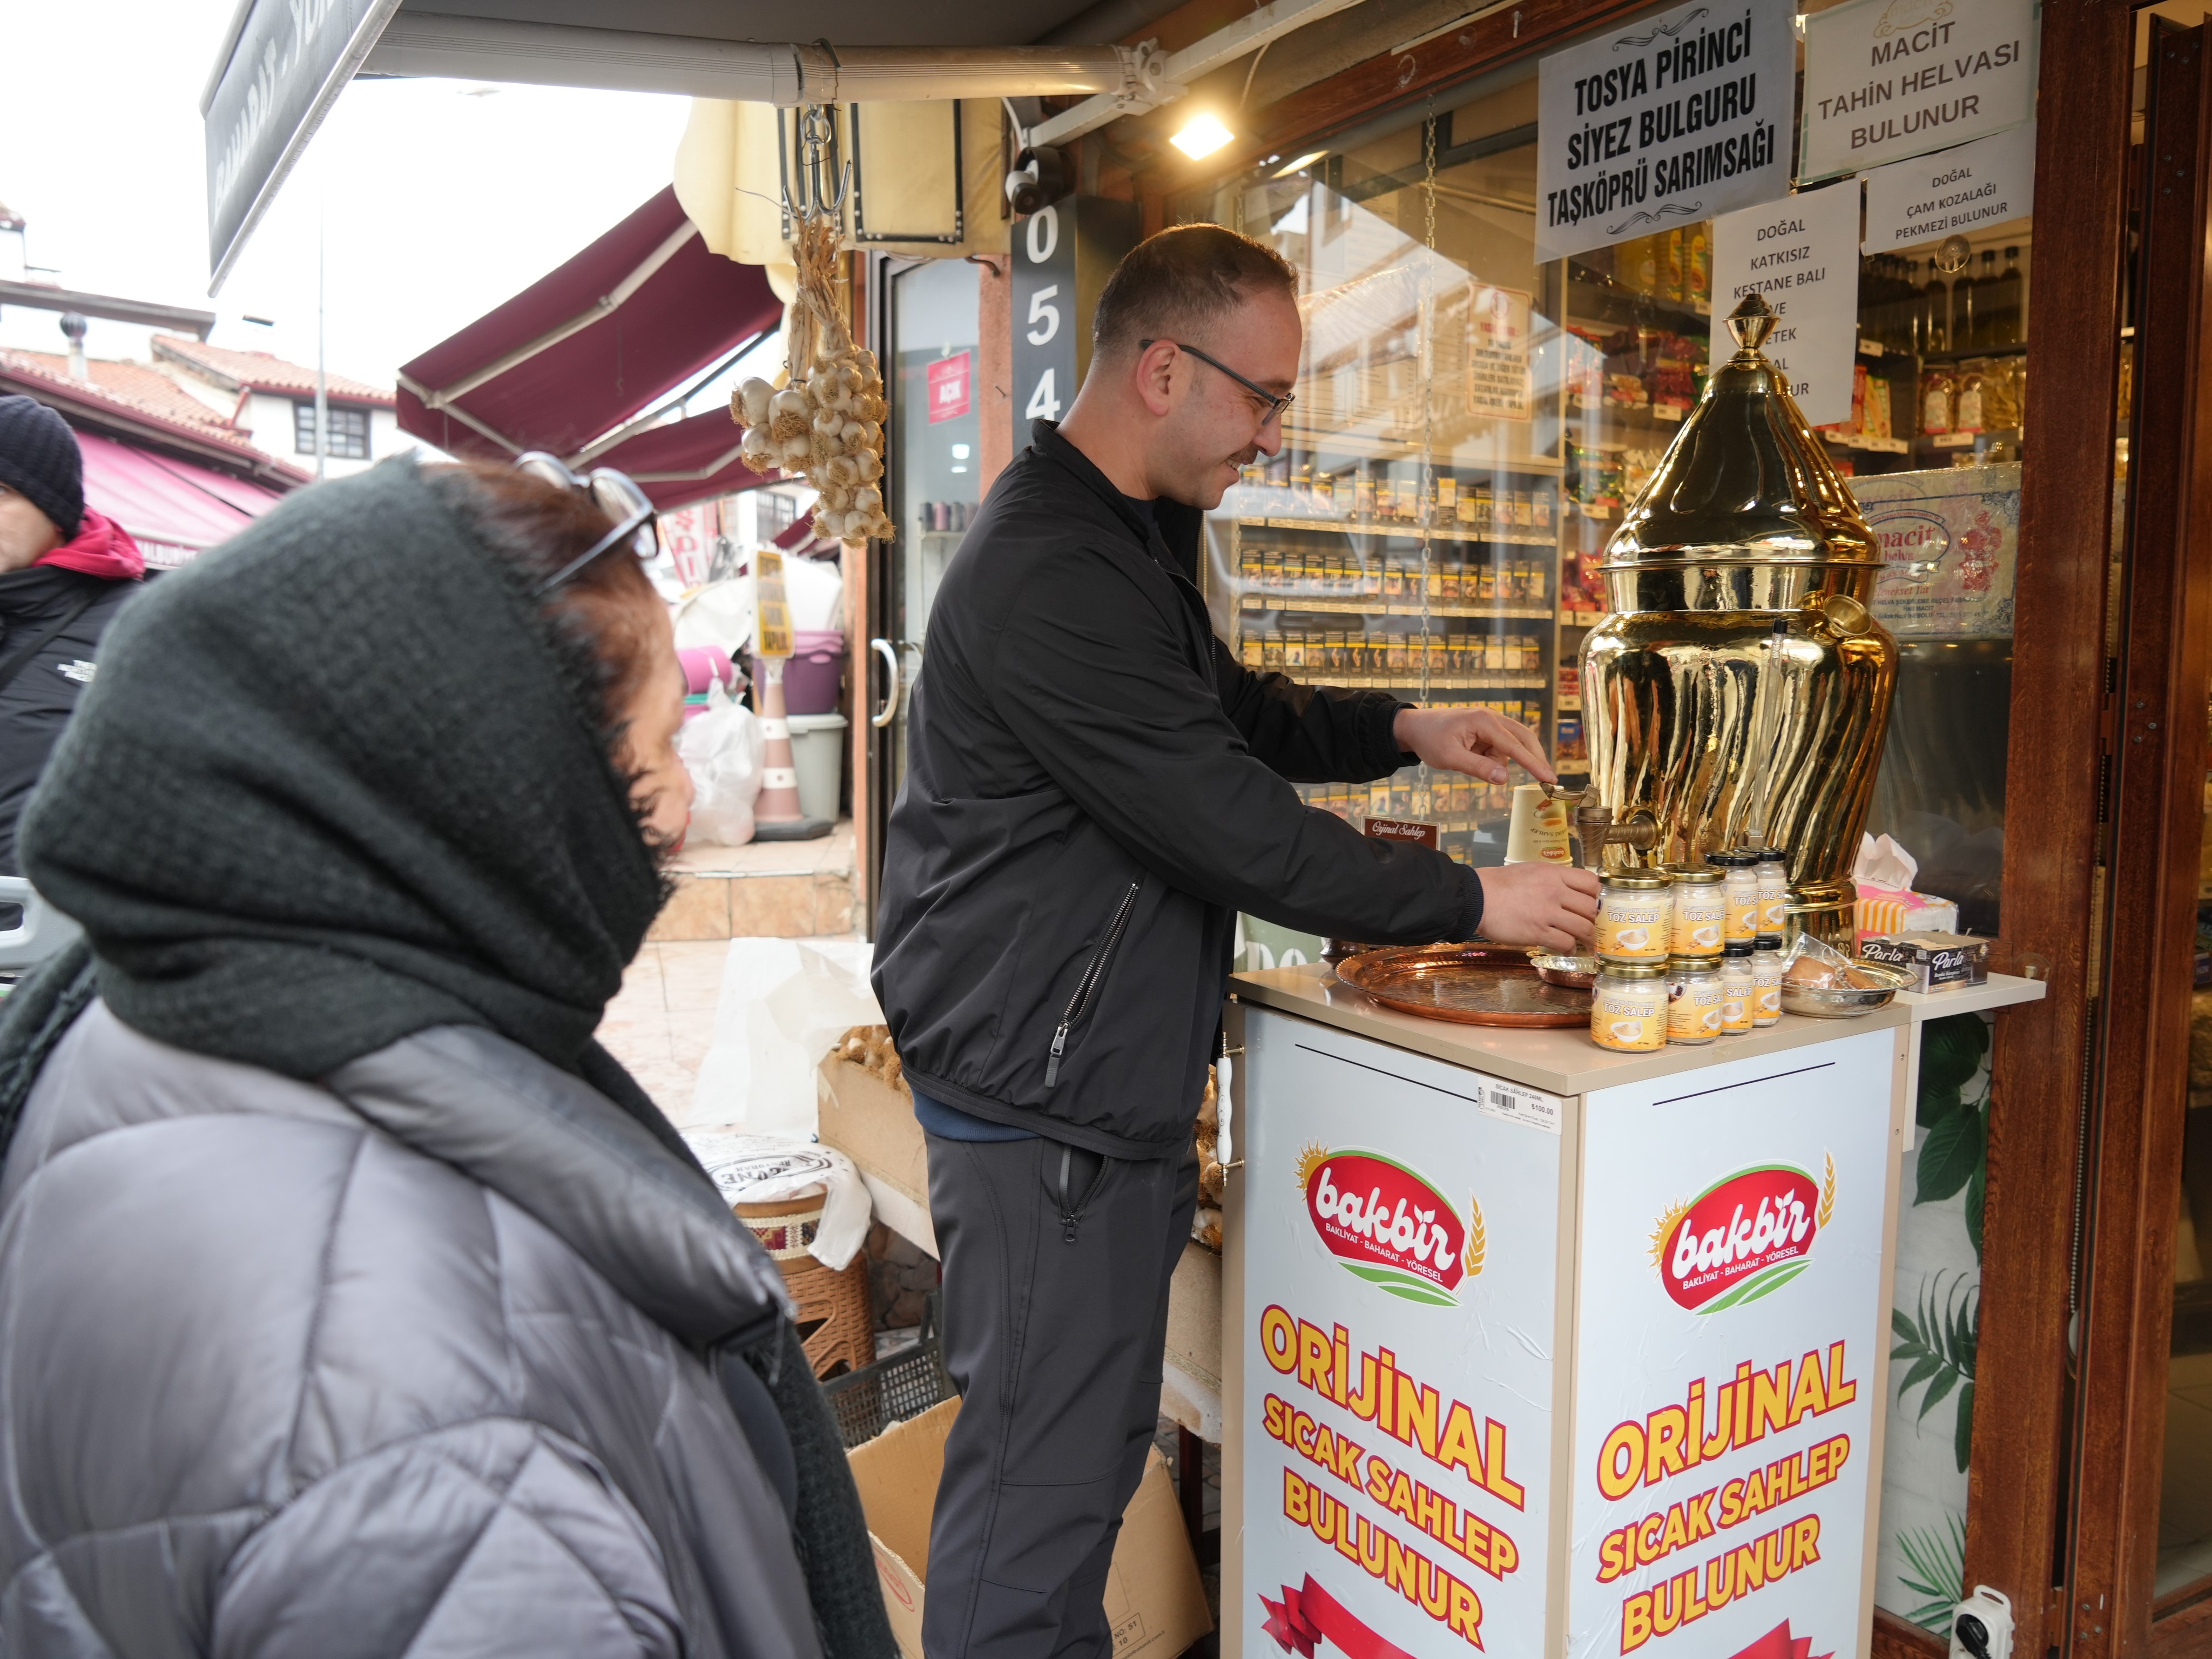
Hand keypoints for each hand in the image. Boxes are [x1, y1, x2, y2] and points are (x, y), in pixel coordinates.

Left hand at [1393, 706, 1555, 785]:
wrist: (1414, 727)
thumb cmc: (1430, 740)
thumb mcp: (1450, 758)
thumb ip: (1478, 768)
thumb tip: (1505, 778)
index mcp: (1484, 721)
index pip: (1515, 745)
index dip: (1534, 763)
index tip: (1549, 778)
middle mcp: (1492, 718)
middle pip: (1524, 738)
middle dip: (1534, 759)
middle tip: (1547, 780)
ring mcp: (1490, 722)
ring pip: (1510, 746)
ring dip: (1500, 760)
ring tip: (1467, 759)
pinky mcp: (1487, 730)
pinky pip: (1498, 748)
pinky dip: (1492, 758)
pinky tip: (1470, 756)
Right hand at [1475, 863, 1599, 952]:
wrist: (1476, 898)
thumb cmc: (1499, 884)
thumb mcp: (1530, 871)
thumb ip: (1551, 879)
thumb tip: (1568, 890)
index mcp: (1554, 874)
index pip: (1591, 883)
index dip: (1598, 896)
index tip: (1597, 905)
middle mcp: (1555, 891)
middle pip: (1591, 908)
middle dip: (1596, 921)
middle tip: (1596, 928)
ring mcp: (1547, 912)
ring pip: (1584, 927)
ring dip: (1589, 939)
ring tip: (1589, 945)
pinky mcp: (1538, 932)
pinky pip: (1566, 943)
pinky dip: (1570, 949)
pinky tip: (1567, 949)